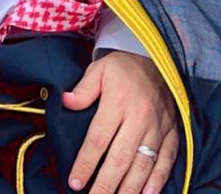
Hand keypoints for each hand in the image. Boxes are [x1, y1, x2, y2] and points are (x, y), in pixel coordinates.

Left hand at [63, 51, 178, 193]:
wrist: (155, 57)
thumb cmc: (123, 66)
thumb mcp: (99, 69)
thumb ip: (83, 88)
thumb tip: (65, 101)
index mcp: (118, 102)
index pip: (98, 139)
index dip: (85, 163)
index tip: (75, 182)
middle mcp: (139, 118)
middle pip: (120, 158)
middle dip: (106, 184)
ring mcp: (158, 127)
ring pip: (143, 164)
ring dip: (130, 187)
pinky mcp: (172, 131)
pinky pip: (167, 159)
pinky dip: (158, 178)